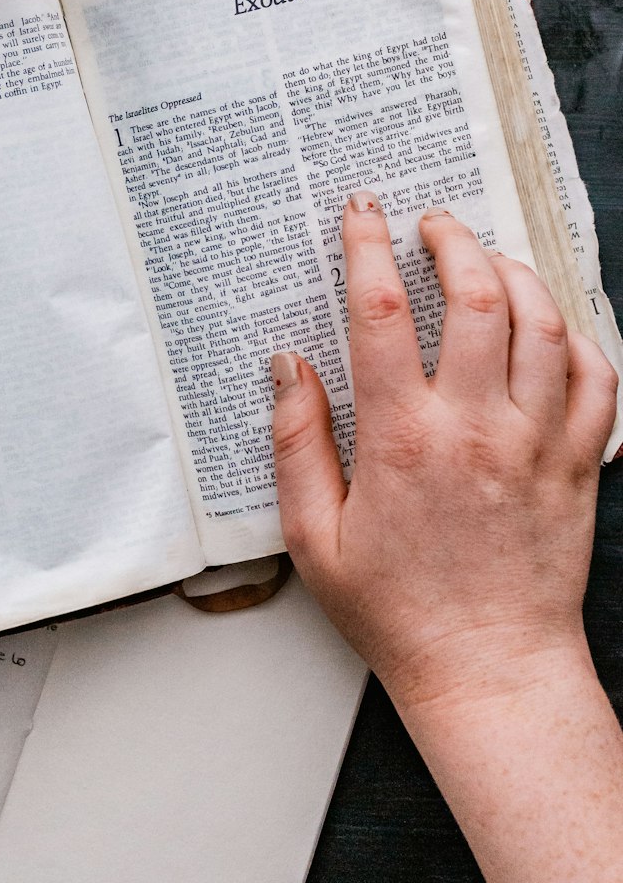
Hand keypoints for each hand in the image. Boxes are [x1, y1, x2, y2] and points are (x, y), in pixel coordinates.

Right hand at [270, 191, 617, 713]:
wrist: (488, 669)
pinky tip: (549, 329)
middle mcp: (475, 428)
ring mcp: (536, 443)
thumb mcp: (313, 537)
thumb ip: (297, 443)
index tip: (362, 213)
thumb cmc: (397, 611)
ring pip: (541, 323)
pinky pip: (598, 376)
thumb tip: (289, 367)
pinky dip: (577, 336)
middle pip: (474, 295)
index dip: (367, 246)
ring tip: (490, 260)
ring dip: (515, 273)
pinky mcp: (578, 465)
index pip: (380, 312)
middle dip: (452, 239)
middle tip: (434, 223)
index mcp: (402, 440)